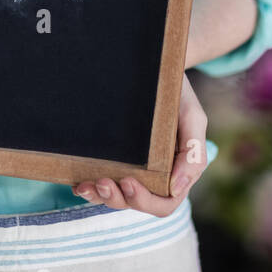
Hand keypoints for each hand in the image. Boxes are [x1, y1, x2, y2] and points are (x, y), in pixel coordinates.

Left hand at [72, 72, 208, 216]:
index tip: (128, 180)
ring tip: (86, 185)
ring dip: (100, 197)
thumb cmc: (178, 94)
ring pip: (117, 198)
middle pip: (136, 203)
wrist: (157, 68)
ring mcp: (134, 169)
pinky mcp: (116, 159)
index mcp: (176, 172)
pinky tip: (78, 182)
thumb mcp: (193, 118)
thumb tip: (176, 187)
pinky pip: (102, 182)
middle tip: (102, 182)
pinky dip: (90, 188)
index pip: (164, 203)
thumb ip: (193, 153)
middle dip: (118, 199)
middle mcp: (155, 176)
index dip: (145, 200)